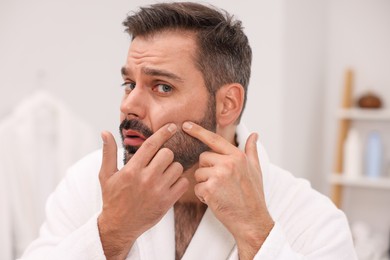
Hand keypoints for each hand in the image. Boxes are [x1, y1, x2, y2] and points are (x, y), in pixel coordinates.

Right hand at [98, 123, 188, 259]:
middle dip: (165, 155)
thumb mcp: (106, 175)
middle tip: (159, 162)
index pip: (151, 145)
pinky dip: (180, 181)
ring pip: (177, 167)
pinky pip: (183, 183)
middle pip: (167, 154)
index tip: (172, 127)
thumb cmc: (112, 198)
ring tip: (163, 174)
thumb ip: (108, 153)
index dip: (163, 132)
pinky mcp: (167, 202)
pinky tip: (170, 184)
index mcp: (132, 170)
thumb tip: (105, 132)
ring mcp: (158, 191)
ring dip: (172, 168)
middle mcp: (146, 179)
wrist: (119, 226)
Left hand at [182, 122, 273, 259]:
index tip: (186, 125)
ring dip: (204, 183)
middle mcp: (228, 163)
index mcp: (238, 156)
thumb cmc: (254, 196)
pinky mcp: (210, 189)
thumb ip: (252, 151)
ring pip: (198, 173)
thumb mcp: (256, 170)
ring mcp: (218, 176)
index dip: (198, 131)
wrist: (252, 220)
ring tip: (219, 192)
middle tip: (220, 183)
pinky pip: (197, 187)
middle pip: (203, 158)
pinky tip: (215, 200)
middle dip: (207, 170)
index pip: (214, 139)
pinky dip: (203, 195)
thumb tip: (254, 135)